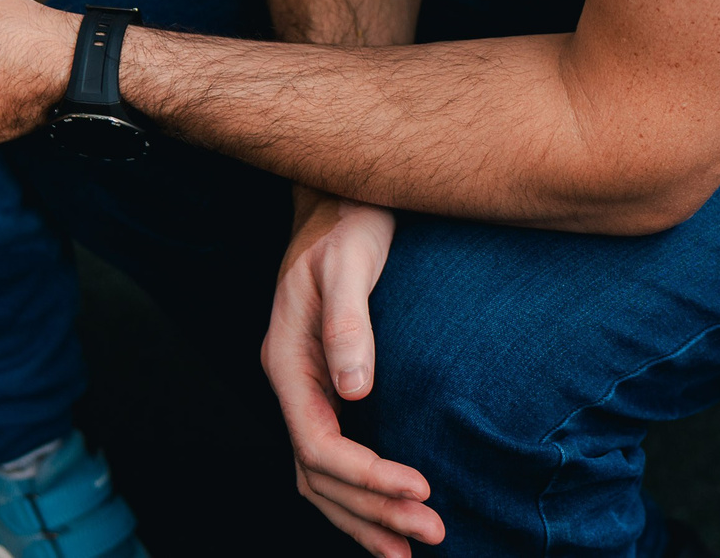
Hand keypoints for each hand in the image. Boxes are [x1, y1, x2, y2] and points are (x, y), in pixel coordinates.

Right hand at [262, 188, 441, 555]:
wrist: (343, 197)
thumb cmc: (347, 221)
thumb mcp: (349, 259)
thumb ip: (349, 322)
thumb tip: (355, 390)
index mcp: (286, 358)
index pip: (317, 443)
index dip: (366, 476)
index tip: (421, 488)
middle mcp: (290, 382)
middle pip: (318, 474)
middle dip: (372, 511)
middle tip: (433, 533)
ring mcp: (306, 388)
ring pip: (321, 477)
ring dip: (364, 516)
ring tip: (415, 546)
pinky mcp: (329, 387)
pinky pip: (334, 457)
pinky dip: (360, 495)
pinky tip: (393, 512)